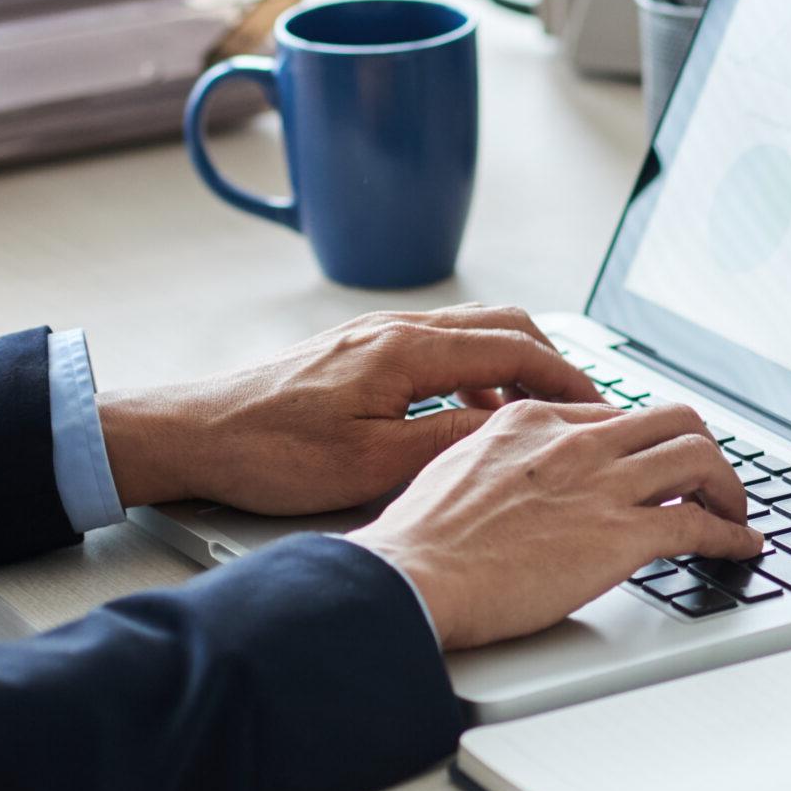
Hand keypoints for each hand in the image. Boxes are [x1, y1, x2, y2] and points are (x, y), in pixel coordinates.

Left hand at [97, 305, 602, 515]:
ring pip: (472, 332)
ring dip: (515, 366)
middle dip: (554, 362)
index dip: (568, 379)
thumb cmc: (266, 453)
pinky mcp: (358, 351)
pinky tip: (470, 417)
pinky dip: (475, 373)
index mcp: (407, 350)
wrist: (190, 434)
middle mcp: (395, 329)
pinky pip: (439, 347)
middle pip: (504, 325)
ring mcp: (375, 335)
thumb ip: (448, 441)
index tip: (600, 407)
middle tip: (584, 406)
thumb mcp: (369, 464)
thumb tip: (508, 431)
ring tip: (536, 417)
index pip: (516, 350)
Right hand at [346, 399, 762, 649]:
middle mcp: (576, 441)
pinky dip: (732, 535)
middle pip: (673, 420)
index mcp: (533, 419)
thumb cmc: (421, 541)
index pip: (616, 415)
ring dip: (729, 487)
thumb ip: (502, 459)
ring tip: (735, 512)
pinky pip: (700, 526)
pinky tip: (742, 546)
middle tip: (709, 480)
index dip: (645, 442)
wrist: (411, 576)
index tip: (656, 463)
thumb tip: (521, 477)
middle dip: (703, 449)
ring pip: (700, 458)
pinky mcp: (622, 535)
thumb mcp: (458, 467)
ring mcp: (603, 485)